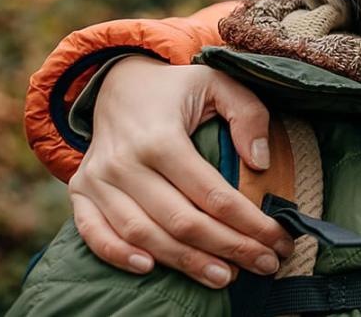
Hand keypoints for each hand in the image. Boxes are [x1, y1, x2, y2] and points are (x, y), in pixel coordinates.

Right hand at [67, 57, 294, 287]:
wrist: (117, 83)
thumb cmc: (177, 89)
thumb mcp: (219, 83)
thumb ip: (248, 114)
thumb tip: (261, 163)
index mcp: (161, 138)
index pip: (212, 194)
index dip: (249, 223)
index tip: (280, 239)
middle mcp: (124, 162)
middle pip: (181, 221)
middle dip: (229, 248)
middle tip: (265, 265)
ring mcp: (98, 179)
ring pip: (142, 234)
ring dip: (185, 262)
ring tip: (224, 277)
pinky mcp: (80, 191)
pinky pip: (92, 232)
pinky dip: (116, 255)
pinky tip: (149, 269)